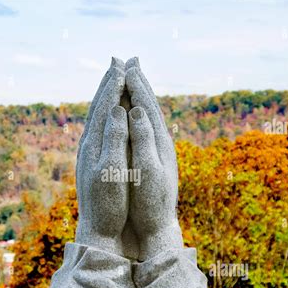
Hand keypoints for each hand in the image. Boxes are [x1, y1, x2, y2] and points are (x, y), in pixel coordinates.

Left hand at [75, 58, 128, 255]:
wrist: (97, 229)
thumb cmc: (109, 204)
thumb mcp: (112, 170)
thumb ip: (114, 138)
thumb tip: (116, 108)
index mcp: (95, 143)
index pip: (105, 105)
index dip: (115, 85)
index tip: (123, 64)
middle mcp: (88, 144)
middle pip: (97, 106)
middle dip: (108, 83)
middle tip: (117, 61)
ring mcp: (88, 152)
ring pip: (95, 116)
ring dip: (104, 96)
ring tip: (111, 80)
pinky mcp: (90, 161)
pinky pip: (96, 128)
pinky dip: (102, 113)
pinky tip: (105, 113)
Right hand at [125, 58, 182, 260]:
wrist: (158, 227)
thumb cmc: (150, 203)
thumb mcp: (148, 170)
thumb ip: (143, 138)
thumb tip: (135, 109)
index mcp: (158, 142)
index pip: (145, 104)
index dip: (136, 84)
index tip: (127, 63)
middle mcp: (160, 142)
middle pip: (149, 105)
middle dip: (140, 82)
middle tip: (132, 60)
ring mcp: (159, 150)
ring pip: (149, 115)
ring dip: (141, 95)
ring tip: (135, 79)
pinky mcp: (154, 159)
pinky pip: (147, 128)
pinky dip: (140, 114)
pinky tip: (137, 114)